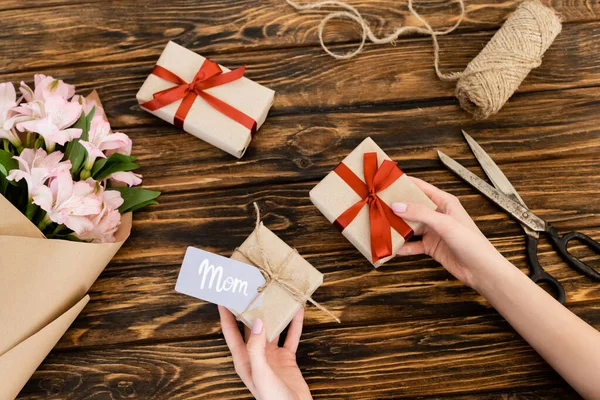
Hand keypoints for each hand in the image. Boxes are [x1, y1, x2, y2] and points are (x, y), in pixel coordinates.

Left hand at [218, 305, 311, 399]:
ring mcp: (271, 356)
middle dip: (251, 309)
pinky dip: (294, 324)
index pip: (230, 332)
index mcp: (243, 359)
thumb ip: (256, 348)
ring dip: (275, 314)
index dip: (226, 315)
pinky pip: (290, 337)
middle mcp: (256, 354)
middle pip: (250, 327)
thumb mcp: (260, 372)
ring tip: (277, 296)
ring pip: (272, 329)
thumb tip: (256, 322)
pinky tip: (298, 312)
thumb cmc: (272, 398)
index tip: (224, 297)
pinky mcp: (286, 358)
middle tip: (253, 290)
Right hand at [391, 177, 507, 288]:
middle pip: (412, 207)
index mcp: (444, 202)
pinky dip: (402, 246)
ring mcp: (433, 231)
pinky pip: (412, 244)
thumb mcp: (444, 223)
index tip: (386, 182)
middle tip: (377, 205)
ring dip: (397, 227)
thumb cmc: (471, 242)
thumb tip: (397, 205)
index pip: (420, 188)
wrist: (481, 270)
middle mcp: (437, 215)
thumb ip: (420, 213)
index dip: (404, 184)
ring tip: (380, 225)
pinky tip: (391, 247)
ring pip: (410, 226)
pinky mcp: (431, 246)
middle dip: (395, 206)